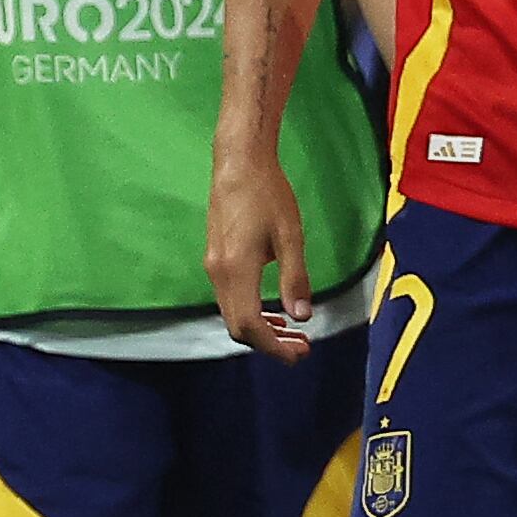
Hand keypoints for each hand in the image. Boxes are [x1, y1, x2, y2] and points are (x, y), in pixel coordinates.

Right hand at [205, 153, 314, 362]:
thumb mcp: (290, 235)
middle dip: (269, 344)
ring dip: (260, 330)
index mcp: (236, 269)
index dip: (273, 346)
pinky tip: (273, 311)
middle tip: (301, 348)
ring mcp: (213, 266)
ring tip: (292, 334)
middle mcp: (218, 273)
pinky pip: (230, 299)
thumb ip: (295, 278)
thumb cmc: (267, 194)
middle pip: (237, 327)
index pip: (249, 326)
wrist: (238, 163)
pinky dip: (251, 312)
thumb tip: (303, 317)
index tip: (299, 353)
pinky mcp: (216, 258)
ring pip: (232, 314)